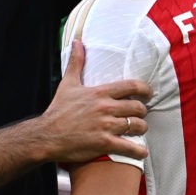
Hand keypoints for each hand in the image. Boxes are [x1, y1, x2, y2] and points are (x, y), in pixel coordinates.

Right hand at [39, 40, 150, 163]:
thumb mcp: (68, 84)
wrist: (47, 135)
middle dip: (143, 111)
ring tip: (139, 130)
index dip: (145, 89)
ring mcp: (106, 126)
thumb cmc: (58, 110)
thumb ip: (76, 62)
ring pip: (137, 126)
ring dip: (142, 128)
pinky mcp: (104, 143)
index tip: (148, 93)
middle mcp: (106, 108)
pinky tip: (142, 152)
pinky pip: (129, 147)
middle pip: (138, 107)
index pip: (132, 86)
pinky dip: (138, 151)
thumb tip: (77, 42)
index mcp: (100, 93)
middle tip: (141, 114)